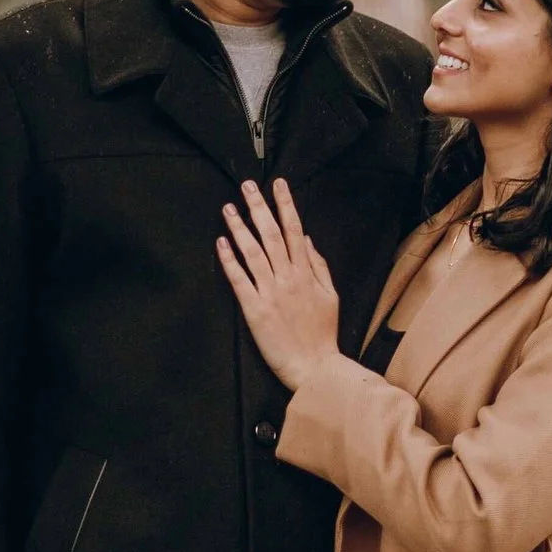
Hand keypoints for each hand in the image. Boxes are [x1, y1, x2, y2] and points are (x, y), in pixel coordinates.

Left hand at [216, 177, 343, 395]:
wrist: (314, 366)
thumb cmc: (322, 333)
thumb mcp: (330, 295)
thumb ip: (319, 266)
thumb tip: (307, 240)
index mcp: (306, 273)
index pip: (294, 230)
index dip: (286, 205)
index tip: (278, 184)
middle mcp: (287, 278)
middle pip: (271, 234)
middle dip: (259, 207)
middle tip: (248, 186)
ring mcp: (270, 293)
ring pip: (253, 252)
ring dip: (239, 228)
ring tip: (229, 208)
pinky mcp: (254, 309)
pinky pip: (239, 279)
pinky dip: (230, 260)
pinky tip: (221, 242)